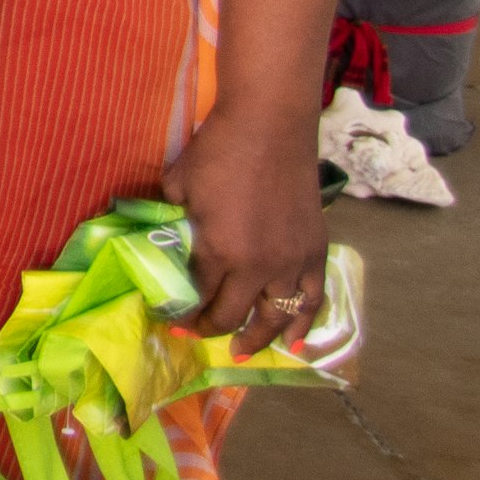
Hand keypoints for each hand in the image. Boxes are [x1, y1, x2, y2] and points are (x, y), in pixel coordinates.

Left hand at [169, 103, 327, 355]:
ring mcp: (292, 261)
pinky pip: (314, 299)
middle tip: (194, 333)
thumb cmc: (218, 150)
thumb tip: (163, 242)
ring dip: (257, 339)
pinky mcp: (316, 251)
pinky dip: (305, 324)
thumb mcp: (178, 187)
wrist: (269, 126)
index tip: (167, 318)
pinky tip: (295, 341)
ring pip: (276, 317)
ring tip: (241, 354)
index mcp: (219, 250)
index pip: (196, 297)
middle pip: (232, 315)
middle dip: (209, 330)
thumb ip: (171, 221)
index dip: (180, 312)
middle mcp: (258, 266)